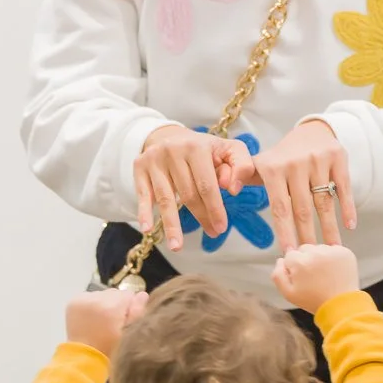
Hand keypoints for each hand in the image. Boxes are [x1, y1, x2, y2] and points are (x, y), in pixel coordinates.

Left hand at [64, 288, 147, 355]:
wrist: (85, 358)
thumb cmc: (111, 349)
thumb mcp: (130, 333)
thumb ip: (138, 312)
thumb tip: (142, 294)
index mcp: (111, 306)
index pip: (129, 294)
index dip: (130, 307)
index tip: (125, 320)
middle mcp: (96, 299)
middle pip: (114, 293)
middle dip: (116, 305)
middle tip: (113, 323)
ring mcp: (82, 300)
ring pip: (101, 295)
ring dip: (103, 304)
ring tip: (101, 322)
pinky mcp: (73, 302)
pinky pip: (88, 297)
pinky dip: (91, 305)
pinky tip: (92, 319)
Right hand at [134, 124, 253, 253]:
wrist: (170, 136)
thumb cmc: (204, 149)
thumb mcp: (229, 149)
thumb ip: (242, 166)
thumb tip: (234, 189)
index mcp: (197, 146)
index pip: (207, 185)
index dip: (215, 208)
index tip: (221, 228)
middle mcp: (173, 151)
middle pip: (188, 193)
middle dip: (201, 217)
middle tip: (212, 233)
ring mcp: (154, 159)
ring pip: (165, 198)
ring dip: (171, 225)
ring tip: (177, 246)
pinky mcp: (140, 167)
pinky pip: (142, 194)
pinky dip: (144, 212)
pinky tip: (147, 229)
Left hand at [233, 120, 356, 250]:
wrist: (312, 131)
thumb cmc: (283, 157)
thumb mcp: (262, 164)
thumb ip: (244, 177)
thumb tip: (230, 191)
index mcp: (274, 168)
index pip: (280, 207)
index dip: (285, 231)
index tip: (289, 252)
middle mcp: (295, 163)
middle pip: (302, 208)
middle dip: (307, 235)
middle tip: (311, 258)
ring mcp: (318, 160)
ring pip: (324, 202)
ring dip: (329, 228)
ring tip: (332, 249)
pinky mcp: (338, 158)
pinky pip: (343, 188)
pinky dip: (348, 207)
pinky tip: (349, 226)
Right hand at [272, 243, 360, 314]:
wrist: (341, 306)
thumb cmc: (314, 301)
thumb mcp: (288, 294)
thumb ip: (278, 275)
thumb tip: (280, 260)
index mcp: (299, 262)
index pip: (290, 255)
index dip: (294, 268)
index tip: (302, 278)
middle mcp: (315, 253)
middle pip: (304, 249)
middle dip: (306, 260)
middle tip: (313, 277)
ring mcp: (331, 251)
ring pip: (319, 248)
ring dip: (320, 258)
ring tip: (325, 275)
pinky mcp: (344, 252)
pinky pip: (334, 249)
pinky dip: (333, 258)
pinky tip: (334, 272)